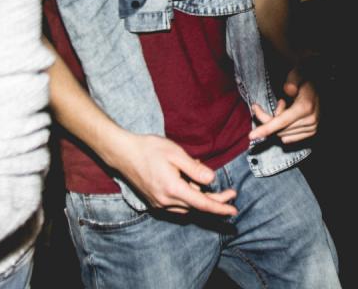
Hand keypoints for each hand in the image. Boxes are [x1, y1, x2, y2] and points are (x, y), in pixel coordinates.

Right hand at [114, 133, 237, 215]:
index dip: (220, 207)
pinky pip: (177, 204)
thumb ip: (194, 169)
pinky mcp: (154, 201)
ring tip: (202, 174)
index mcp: (173, 189)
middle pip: (197, 206)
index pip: (202, 203)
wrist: (123, 153)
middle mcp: (165, 201)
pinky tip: (189, 181)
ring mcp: (158, 203)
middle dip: (215, 200)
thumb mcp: (176, 153)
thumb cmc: (149, 149)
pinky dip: (188, 196)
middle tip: (231, 193)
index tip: (234, 209)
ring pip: (187, 206)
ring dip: (200, 196)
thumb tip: (212, 179)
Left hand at [250, 67, 319, 144]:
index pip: (281, 121)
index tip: (251, 136)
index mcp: (305, 107)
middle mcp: (310, 120)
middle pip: (279, 129)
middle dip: (266, 120)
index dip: (266, 128)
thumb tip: (288, 90)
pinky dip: (282, 130)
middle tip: (257, 107)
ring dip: (276, 124)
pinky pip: (289, 137)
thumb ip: (292, 80)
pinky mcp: (311, 132)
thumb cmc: (304, 79)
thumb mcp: (297, 74)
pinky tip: (285, 117)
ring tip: (281, 105)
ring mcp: (312, 127)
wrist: (319, 86)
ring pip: (283, 134)